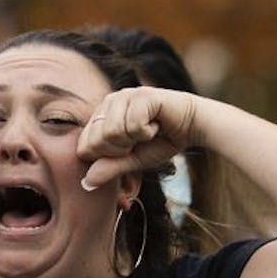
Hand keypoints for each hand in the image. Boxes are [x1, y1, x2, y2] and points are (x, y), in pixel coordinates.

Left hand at [77, 86, 199, 190]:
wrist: (192, 127)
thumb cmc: (160, 142)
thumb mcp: (131, 161)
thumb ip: (109, 169)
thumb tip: (86, 183)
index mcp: (99, 117)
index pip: (84, 148)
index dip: (108, 157)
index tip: (127, 149)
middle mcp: (108, 102)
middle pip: (96, 142)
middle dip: (121, 149)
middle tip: (139, 139)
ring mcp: (124, 95)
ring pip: (112, 133)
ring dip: (134, 140)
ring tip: (147, 131)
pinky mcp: (141, 94)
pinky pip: (132, 125)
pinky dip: (147, 132)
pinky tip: (156, 123)